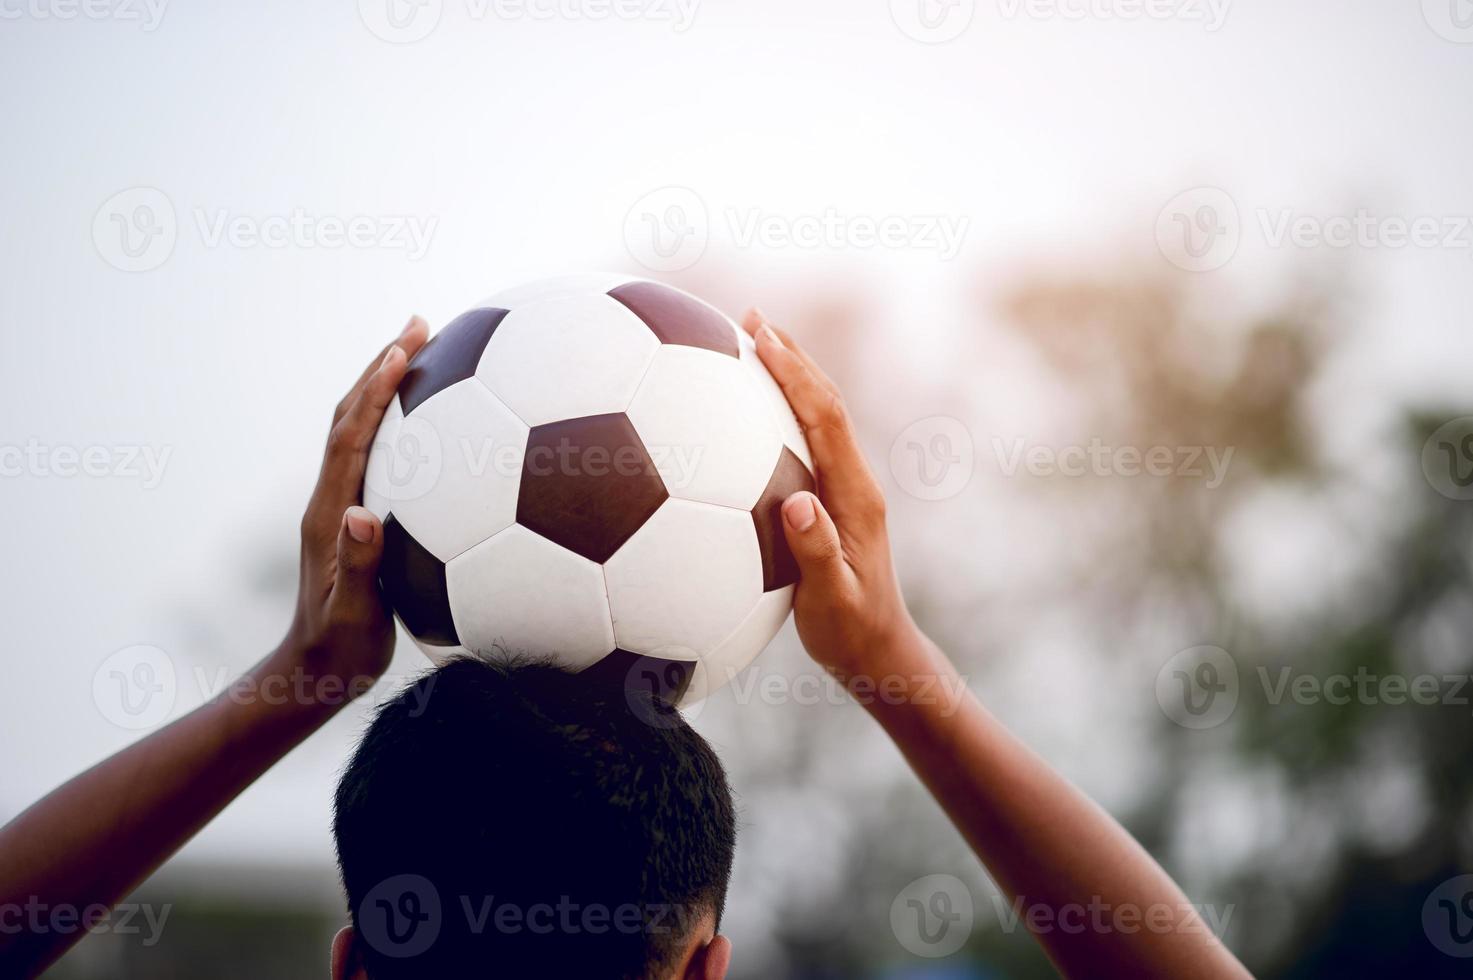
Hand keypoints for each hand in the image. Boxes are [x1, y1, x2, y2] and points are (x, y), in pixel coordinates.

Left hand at [280, 315, 428, 690]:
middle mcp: (332, 500)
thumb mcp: (355, 616)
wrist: (315, 672)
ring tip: (425, 351)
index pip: (350, 436)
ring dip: (386, 387)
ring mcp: (342, 507)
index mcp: (330, 514)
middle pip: (351, 417)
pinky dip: (400, 424)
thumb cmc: (341, 650)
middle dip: (381, 366)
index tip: (402, 347)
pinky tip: (440, 423)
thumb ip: (361, 568)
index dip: (373, 389)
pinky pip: (378, 456)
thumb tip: (364, 516)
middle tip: (420, 324)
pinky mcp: (356, 519)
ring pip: (362, 432)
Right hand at [742, 310, 922, 680]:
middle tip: (748, 318)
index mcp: (855, 496)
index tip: (761, 337)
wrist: (878, 652)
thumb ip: (817, 554)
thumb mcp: (832, 602)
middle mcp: (852, 482)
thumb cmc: (851, 633)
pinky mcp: (828, 501)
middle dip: (790, 356)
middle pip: (824, 402)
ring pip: (815, 418)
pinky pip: (802, 443)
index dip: (795, 374)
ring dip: (787, 377)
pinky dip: (778, 413)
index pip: (825, 418)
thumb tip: (795, 506)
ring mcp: (842, 489)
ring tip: (748, 342)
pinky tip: (742, 413)